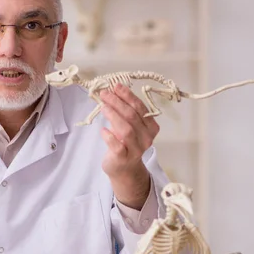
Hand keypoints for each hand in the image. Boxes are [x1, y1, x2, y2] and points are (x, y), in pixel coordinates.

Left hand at [100, 84, 159, 207]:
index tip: (115, 86)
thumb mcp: (129, 126)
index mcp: (151, 127)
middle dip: (117, 102)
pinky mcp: (124, 158)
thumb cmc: (125, 143)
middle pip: (132, 116)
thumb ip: (124, 111)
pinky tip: (103, 130)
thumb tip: (112, 91)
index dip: (127, 96)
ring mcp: (137, 149)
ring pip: (126, 129)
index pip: (140, 107)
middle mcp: (147, 137)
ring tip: (103, 107)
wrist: (124, 168)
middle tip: (105, 94)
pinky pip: (118, 146)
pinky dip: (110, 137)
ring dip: (113, 116)